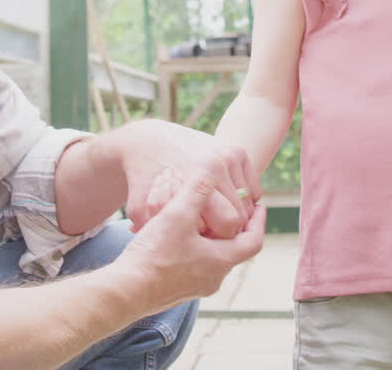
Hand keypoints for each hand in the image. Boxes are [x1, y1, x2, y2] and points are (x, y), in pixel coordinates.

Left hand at [112, 120, 261, 238]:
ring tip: (210, 217)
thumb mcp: (138, 207)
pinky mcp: (238, 151)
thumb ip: (152, 231)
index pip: (228, 223)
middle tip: (204, 229)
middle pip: (242, 214)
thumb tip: (168, 251)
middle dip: (226, 228)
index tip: (199, 235)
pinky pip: (253, 190)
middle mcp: (219, 161)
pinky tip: (221, 204)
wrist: (149, 141)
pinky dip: (242, 202)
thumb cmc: (143, 180)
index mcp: (198, 176)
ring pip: (249, 203)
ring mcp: (231, 154)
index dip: (215, 236)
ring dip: (234, 215)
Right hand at [117, 157, 265, 314]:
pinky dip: (194, 247)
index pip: (254, 240)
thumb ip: (197, 190)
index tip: (257, 203)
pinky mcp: (177, 290)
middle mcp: (213, 279)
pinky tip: (177, 234)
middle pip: (234, 249)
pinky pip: (195, 265)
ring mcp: (195, 287)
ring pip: (213, 257)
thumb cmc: (153, 255)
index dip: (258, 220)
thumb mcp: (178, 215)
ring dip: (211, 237)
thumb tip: (213, 167)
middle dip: (233, 226)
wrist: (123, 292)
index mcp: (221, 262)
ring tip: (202, 216)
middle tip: (230, 205)